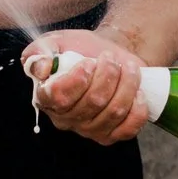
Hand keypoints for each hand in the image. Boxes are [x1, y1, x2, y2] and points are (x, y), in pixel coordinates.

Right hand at [23, 30, 149, 143]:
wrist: (108, 56)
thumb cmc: (80, 50)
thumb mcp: (56, 42)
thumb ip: (39, 51)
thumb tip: (41, 68)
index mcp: (46, 98)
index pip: (58, 97)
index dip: (77, 80)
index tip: (89, 62)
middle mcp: (65, 119)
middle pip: (92, 102)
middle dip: (107, 74)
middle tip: (110, 58)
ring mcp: (89, 130)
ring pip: (113, 111)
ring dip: (127, 84)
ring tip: (127, 67)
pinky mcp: (111, 135)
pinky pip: (128, 129)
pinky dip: (138, 108)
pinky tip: (137, 92)